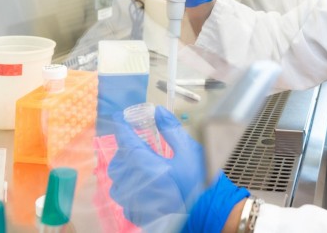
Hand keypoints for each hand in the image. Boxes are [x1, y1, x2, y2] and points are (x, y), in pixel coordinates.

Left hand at [109, 106, 249, 229]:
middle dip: (126, 149)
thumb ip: (171, 129)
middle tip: (140, 143)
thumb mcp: (189, 151)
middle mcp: (134, 184)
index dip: (122, 127)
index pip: (126, 141)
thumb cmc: (200, 183)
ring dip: (126, 169)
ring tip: (140, 164)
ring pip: (118, 181)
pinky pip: (124, 198)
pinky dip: (130, 188)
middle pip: (119, 161)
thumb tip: (158, 112)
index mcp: (145, 165)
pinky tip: (144, 184)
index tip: (120, 118)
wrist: (208, 214)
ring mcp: (134, 202)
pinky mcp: (137, 215)